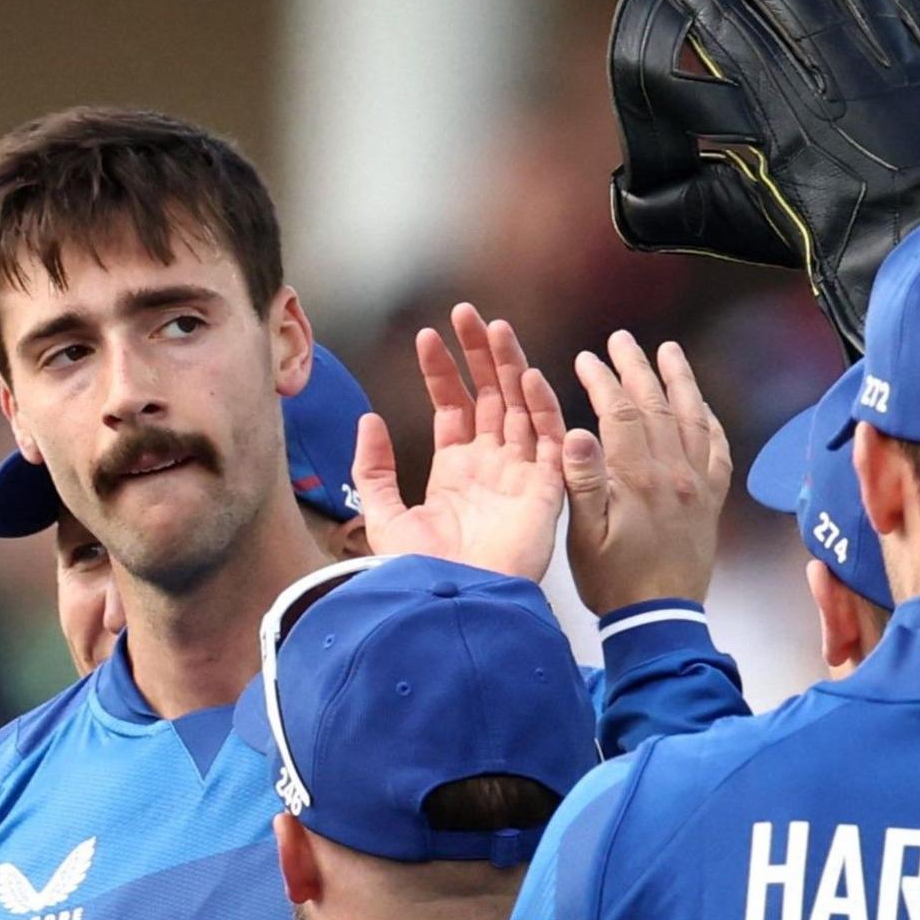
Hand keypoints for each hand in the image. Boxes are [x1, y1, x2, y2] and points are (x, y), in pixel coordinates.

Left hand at [356, 304, 566, 584]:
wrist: (451, 606)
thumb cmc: (420, 573)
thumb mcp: (384, 516)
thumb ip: (374, 469)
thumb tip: (367, 419)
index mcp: (456, 473)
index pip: (453, 408)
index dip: (442, 372)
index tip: (427, 336)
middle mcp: (491, 469)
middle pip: (491, 397)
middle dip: (480, 355)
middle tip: (466, 313)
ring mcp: (520, 476)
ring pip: (521, 408)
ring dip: (511, 367)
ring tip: (495, 327)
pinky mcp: (545, 492)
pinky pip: (551, 441)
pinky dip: (543, 408)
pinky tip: (528, 375)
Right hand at [560, 330, 732, 614]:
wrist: (660, 620)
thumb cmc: (614, 582)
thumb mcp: (583, 537)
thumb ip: (582, 481)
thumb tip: (576, 431)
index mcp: (638, 480)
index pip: (622, 413)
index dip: (603, 381)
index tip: (587, 360)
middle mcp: (674, 474)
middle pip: (657, 406)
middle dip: (637, 368)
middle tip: (622, 340)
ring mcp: (697, 485)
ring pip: (692, 419)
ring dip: (680, 381)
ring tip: (668, 352)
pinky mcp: (710, 501)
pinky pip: (717, 451)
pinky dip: (709, 422)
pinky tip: (700, 406)